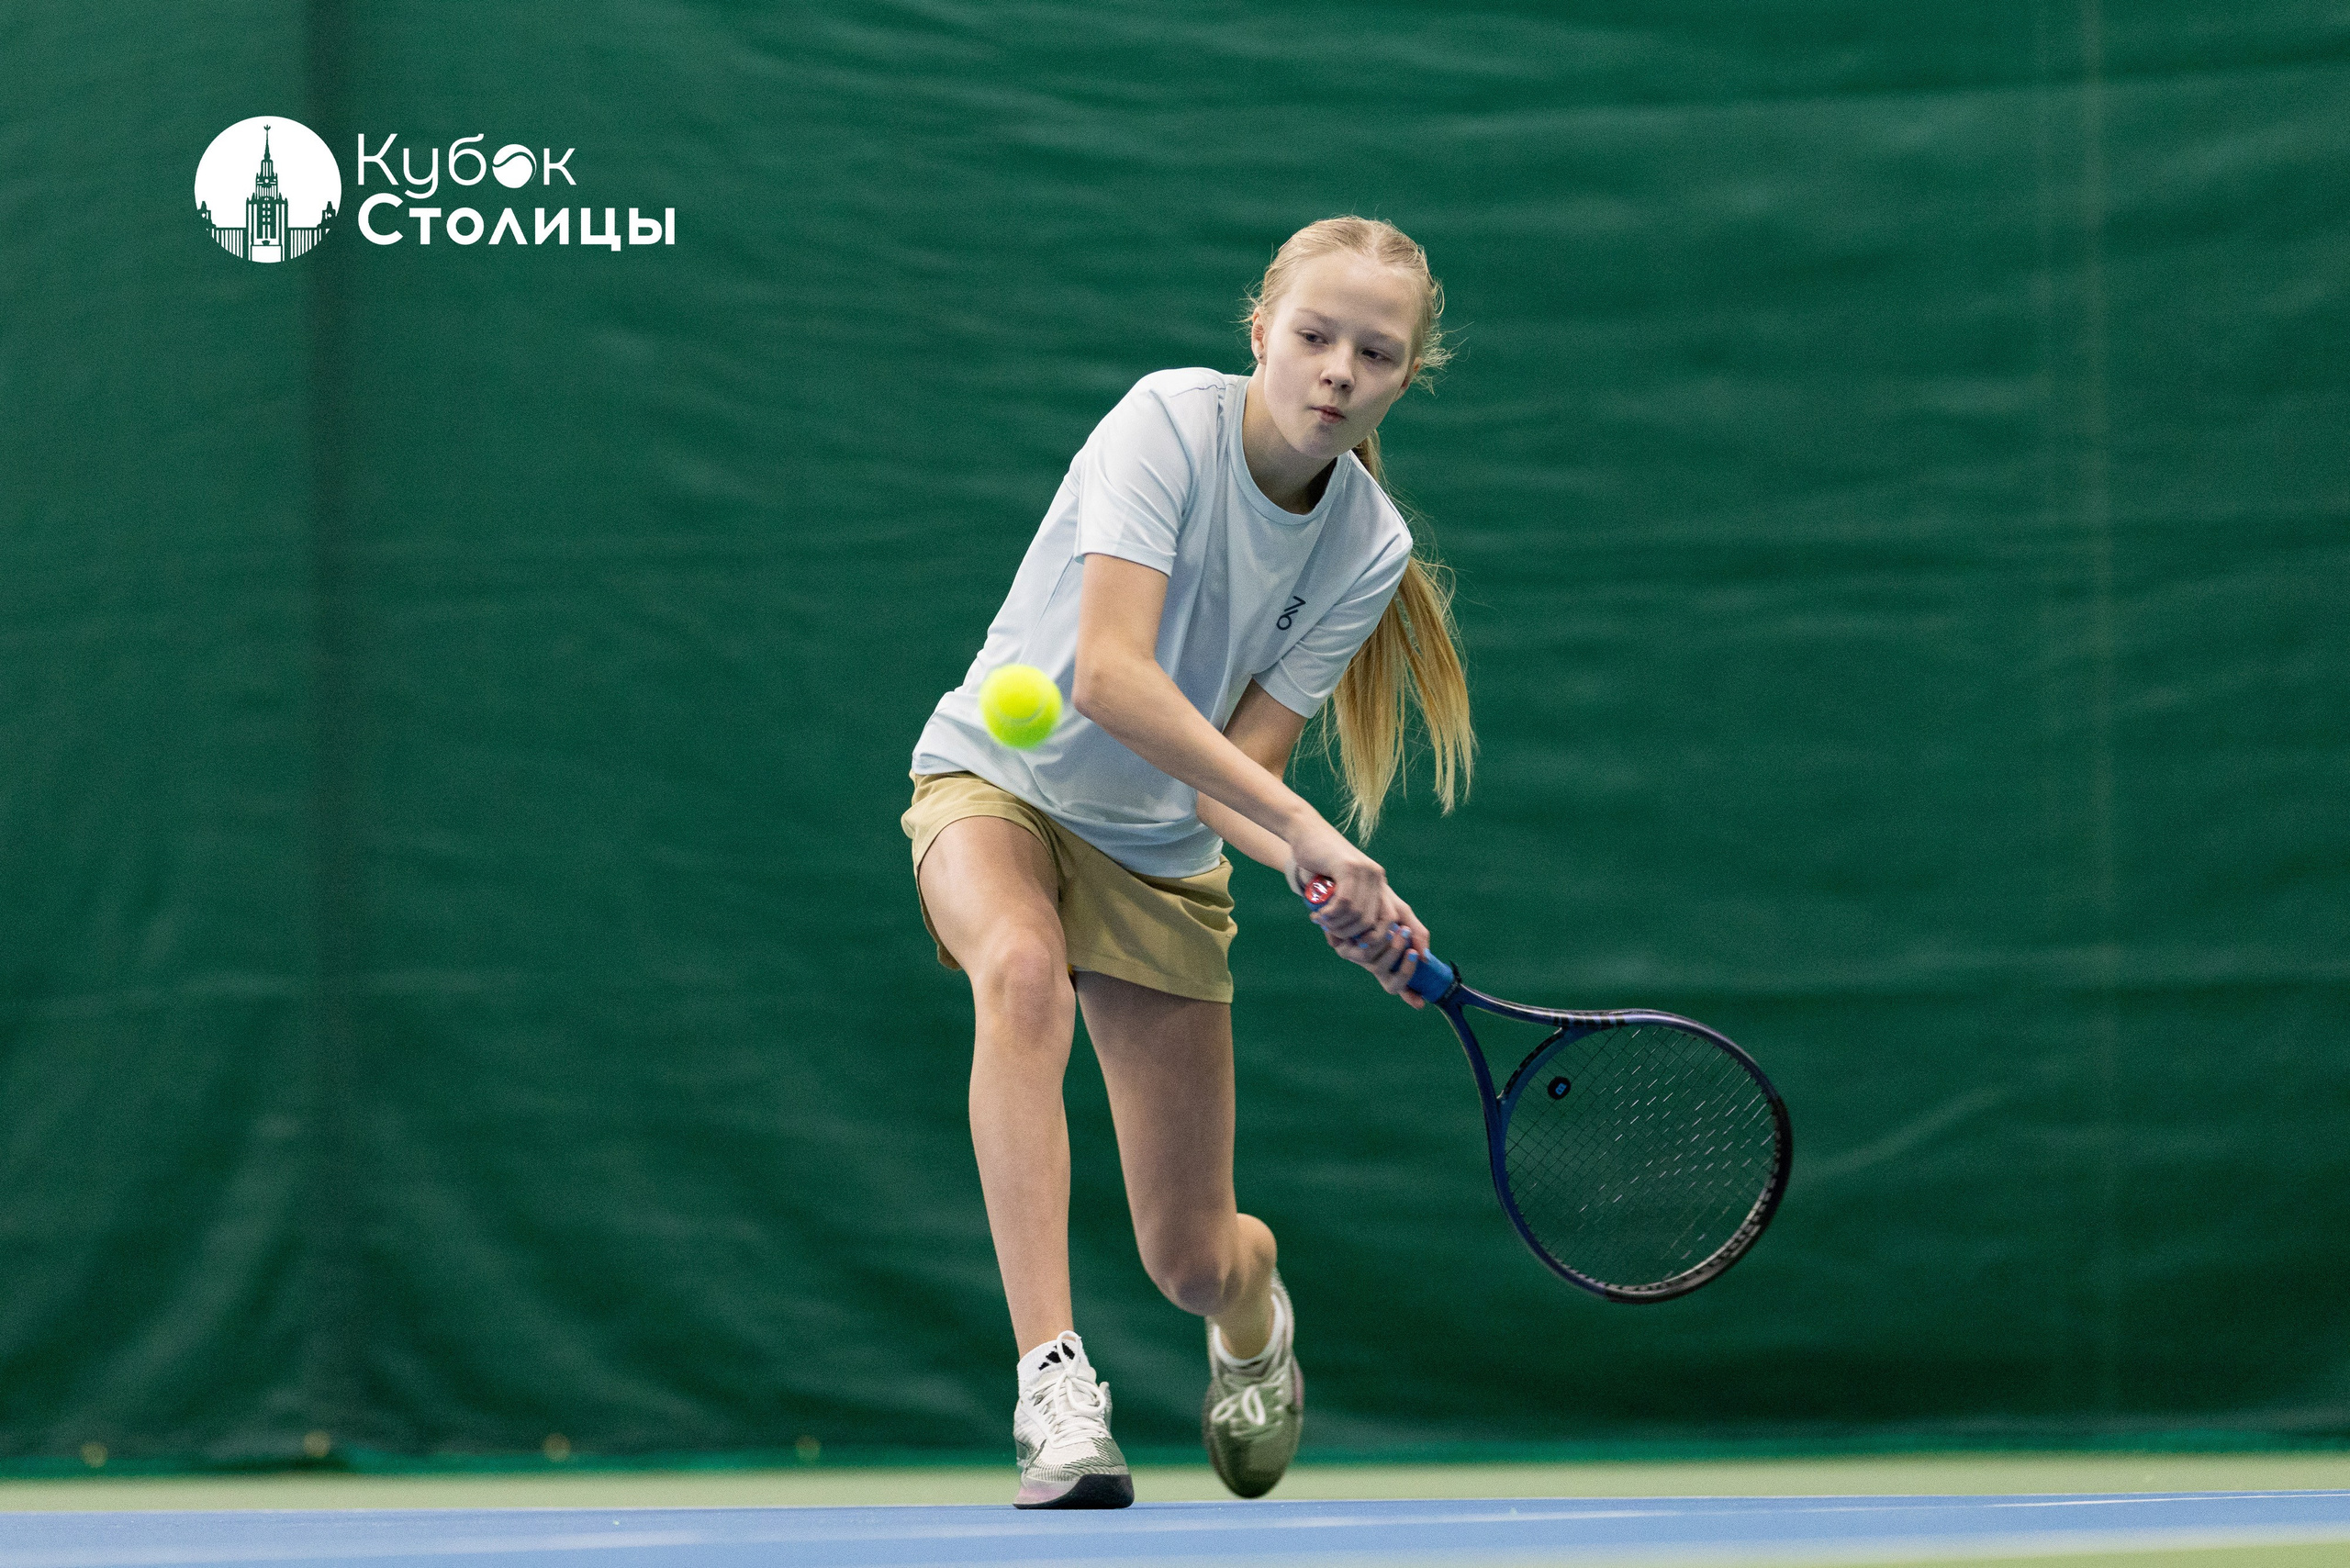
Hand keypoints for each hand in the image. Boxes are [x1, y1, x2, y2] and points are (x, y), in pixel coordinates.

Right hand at [1283, 817, 1396, 947]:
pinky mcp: (1348, 867)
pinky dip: (1331, 915)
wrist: (1305, 832)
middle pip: (1374, 923)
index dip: (1380, 939)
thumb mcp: (1337, 889)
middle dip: (1351, 936)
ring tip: (1322, 922)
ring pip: (1358, 915)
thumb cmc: (1317, 863)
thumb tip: (1346, 946)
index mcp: (1379, 883)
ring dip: (1337, 926)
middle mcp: (1377, 877)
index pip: (1393, 919)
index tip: (1356, 946)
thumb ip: (1346, 911)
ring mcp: (1365, 871)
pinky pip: (1345, 903)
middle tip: (1331, 933)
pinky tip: (1320, 915)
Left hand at [1321, 897, 1432, 1009]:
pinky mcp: (1341, 947)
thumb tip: (1426, 958)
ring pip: (1376, 967)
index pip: (1400, 985)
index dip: (1410, 997)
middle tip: (1411, 946)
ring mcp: (1357, 958)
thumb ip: (1418, 935)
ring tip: (1399, 930)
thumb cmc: (1384, 903)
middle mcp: (1373, 963)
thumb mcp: (1405, 916)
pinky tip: (1382, 927)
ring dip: (1391, 951)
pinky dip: (1374, 942)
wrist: (1358, 884)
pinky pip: (1361, 953)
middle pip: (1391, 982)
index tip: (1421, 1003)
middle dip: (1404, 965)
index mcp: (1389, 961)